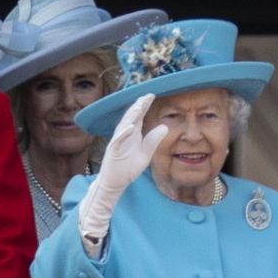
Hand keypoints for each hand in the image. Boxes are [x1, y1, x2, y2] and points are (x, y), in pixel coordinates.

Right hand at [78, 94, 169, 237]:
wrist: (115, 183)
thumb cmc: (128, 168)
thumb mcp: (145, 154)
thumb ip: (153, 141)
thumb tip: (165, 127)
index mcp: (133, 134)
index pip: (139, 117)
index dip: (144, 106)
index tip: (151, 95)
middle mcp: (124, 135)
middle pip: (131, 117)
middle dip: (138, 106)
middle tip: (146, 95)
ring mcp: (117, 142)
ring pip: (124, 125)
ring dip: (131, 116)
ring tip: (139, 105)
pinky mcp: (112, 151)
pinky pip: (118, 140)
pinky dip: (124, 133)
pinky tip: (131, 127)